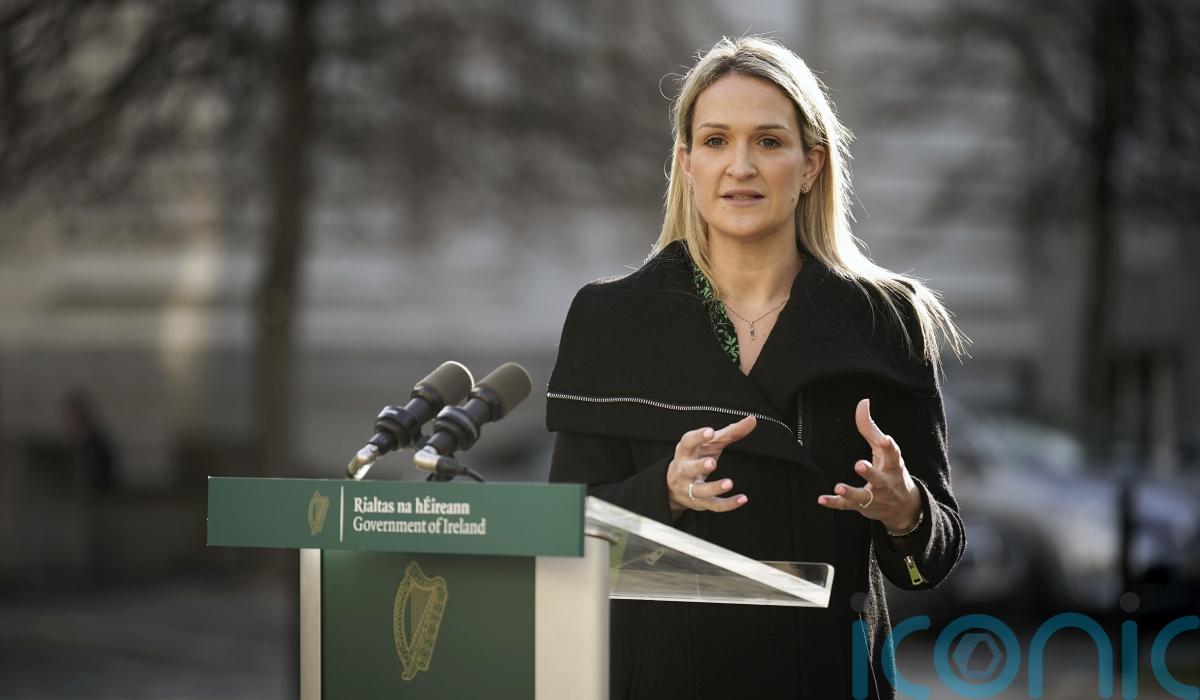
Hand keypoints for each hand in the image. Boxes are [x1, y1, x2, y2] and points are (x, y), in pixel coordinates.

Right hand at [666, 415, 755, 515]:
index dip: (698, 437)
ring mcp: (691, 488)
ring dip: (714, 487)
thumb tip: (752, 420)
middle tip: (712, 462)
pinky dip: (728, 504)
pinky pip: (714, 505)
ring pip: (700, 490)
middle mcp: (684, 470)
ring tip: (729, 483)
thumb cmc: (697, 457)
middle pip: (689, 469)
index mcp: (685, 451)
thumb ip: (731, 432)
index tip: (710, 432)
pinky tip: (742, 499)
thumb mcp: (711, 443)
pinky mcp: (701, 503)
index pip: (688, 442)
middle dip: (700, 466)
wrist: (675, 485)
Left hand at [817, 398, 921, 532]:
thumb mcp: (884, 450)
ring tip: (839, 486)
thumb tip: (863, 402)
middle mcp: (885, 483)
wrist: (903, 507)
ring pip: (863, 497)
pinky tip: (822, 499)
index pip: (893, 455)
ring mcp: (874, 497)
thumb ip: (870, 427)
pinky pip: (846, 507)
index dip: (889, 447)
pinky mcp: (862, 507)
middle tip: (859, 464)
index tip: (886, 438)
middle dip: (870, 472)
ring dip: (851, 492)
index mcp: (893, 466)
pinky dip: (834, 503)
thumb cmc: (891, 471)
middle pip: (878, 479)